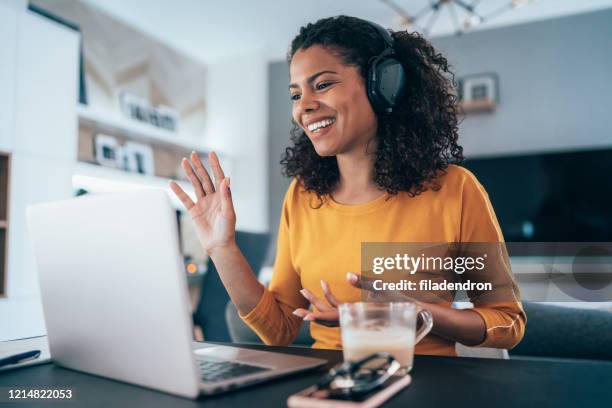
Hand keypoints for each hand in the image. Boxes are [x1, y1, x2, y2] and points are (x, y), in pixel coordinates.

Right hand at [170, 151, 235, 254]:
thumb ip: (226, 196)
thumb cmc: (227, 230)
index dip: (215, 165)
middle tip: (193, 154)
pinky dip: (178, 191)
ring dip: (190, 174)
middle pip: (204, 178)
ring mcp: (203, 203)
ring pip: (195, 185)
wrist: (218, 246)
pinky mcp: (194, 211)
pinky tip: (172, 183)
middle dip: (199, 166)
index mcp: (222, 196)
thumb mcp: (228, 212)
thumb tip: (226, 179)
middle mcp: (212, 198)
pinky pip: (185, 199)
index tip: (211, 153)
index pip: (218, 177)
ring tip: (183, 162)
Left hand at [292, 273, 421, 326]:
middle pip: (327, 316)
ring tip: (305, 290)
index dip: (317, 317)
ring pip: (332, 312)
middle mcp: (354, 316)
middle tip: (295, 308)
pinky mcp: (360, 310)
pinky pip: (341, 307)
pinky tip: (325, 285)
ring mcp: (356, 314)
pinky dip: (331, 298)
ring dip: (318, 302)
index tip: (304, 315)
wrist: (416, 311)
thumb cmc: (400, 300)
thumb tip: (348, 275)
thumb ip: (364, 281)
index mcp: (357, 314)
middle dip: (311, 309)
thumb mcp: (382, 287)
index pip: (333, 318)